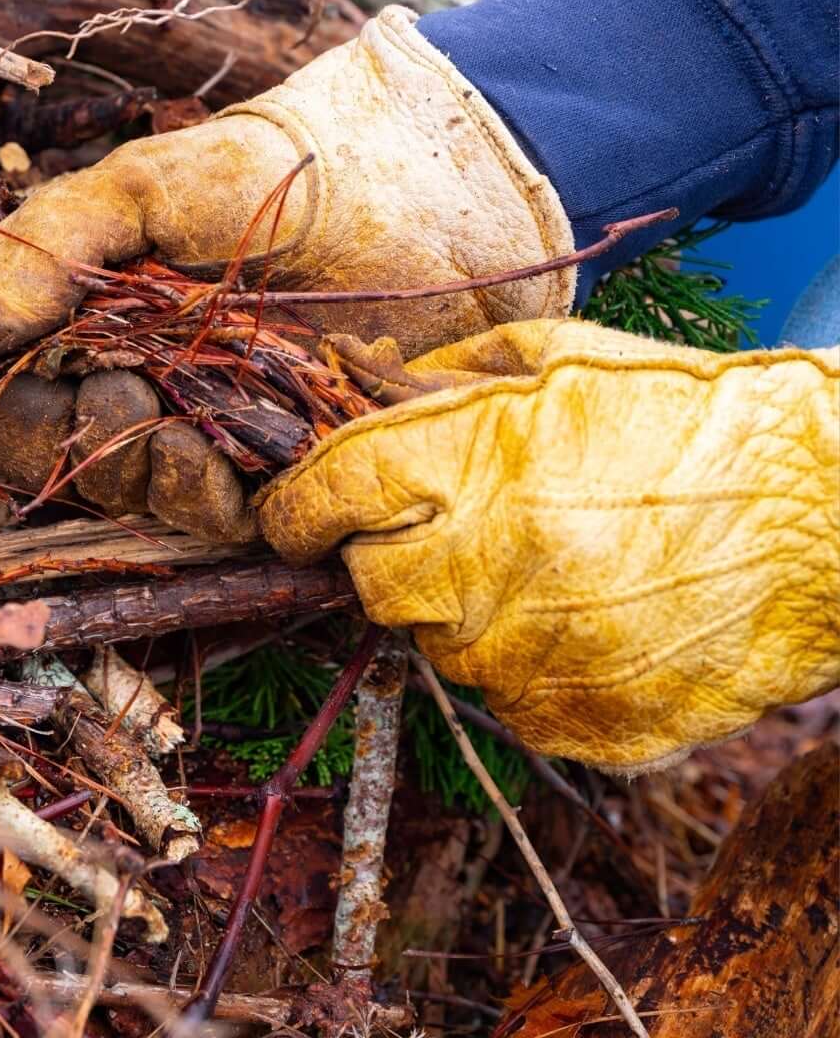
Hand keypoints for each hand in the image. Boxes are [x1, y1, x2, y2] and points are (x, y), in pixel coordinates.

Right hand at [0, 7, 577, 539]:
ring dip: (139, 475)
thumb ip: (50, 242)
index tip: (22, 380)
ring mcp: (211, 434)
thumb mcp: (146, 185)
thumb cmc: (278, 176)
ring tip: (171, 425)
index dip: (2, 407)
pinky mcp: (285, 474)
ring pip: (136, 499)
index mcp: (91, 324)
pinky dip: (209, 501)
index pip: (10, 397)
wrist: (427, 189)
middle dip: (71, 444)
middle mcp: (142, 387)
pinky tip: (219, 455)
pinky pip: (224, 524)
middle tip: (112, 396)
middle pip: (62, 462)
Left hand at [258, 320, 839, 772]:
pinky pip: (510, 706)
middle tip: (446, 533)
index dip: (296, 508)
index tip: (298, 514)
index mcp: (477, 464)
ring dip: (464, 613)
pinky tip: (589, 619)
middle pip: (370, 585)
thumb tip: (354, 386)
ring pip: (438, 650)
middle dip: (388, 557)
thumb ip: (441, 376)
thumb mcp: (562, 356)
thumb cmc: (693, 417)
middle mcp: (494, 568)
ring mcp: (539, 659)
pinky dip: (529, 669)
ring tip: (546, 567)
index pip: (325, 497)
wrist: (831, 516)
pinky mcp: (585, 726)